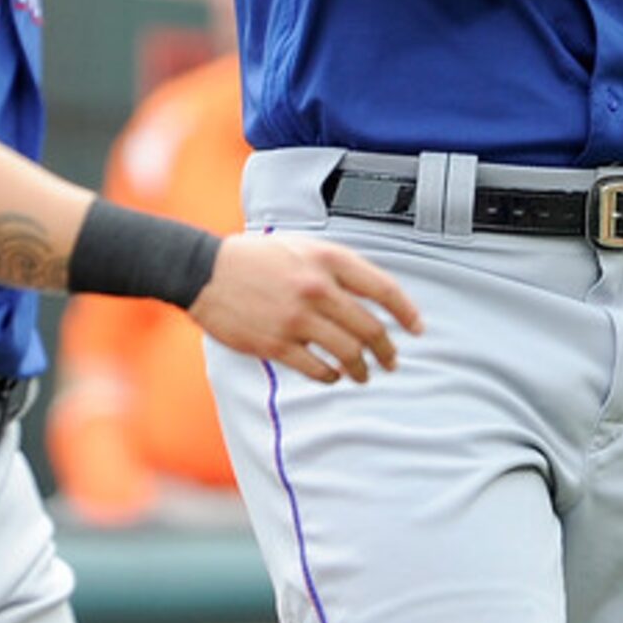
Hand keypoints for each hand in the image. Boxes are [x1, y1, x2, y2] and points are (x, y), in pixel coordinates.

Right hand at [189, 235, 421, 384]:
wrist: (204, 271)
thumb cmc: (255, 257)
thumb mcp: (302, 246)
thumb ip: (336, 267)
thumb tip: (372, 295)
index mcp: (327, 259)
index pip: (383, 288)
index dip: (407, 312)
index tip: (417, 328)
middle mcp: (317, 288)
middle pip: (371, 328)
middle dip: (387, 350)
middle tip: (392, 361)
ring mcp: (297, 319)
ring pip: (349, 353)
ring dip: (362, 369)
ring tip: (364, 374)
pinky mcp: (276, 344)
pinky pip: (317, 370)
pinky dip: (331, 376)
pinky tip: (332, 375)